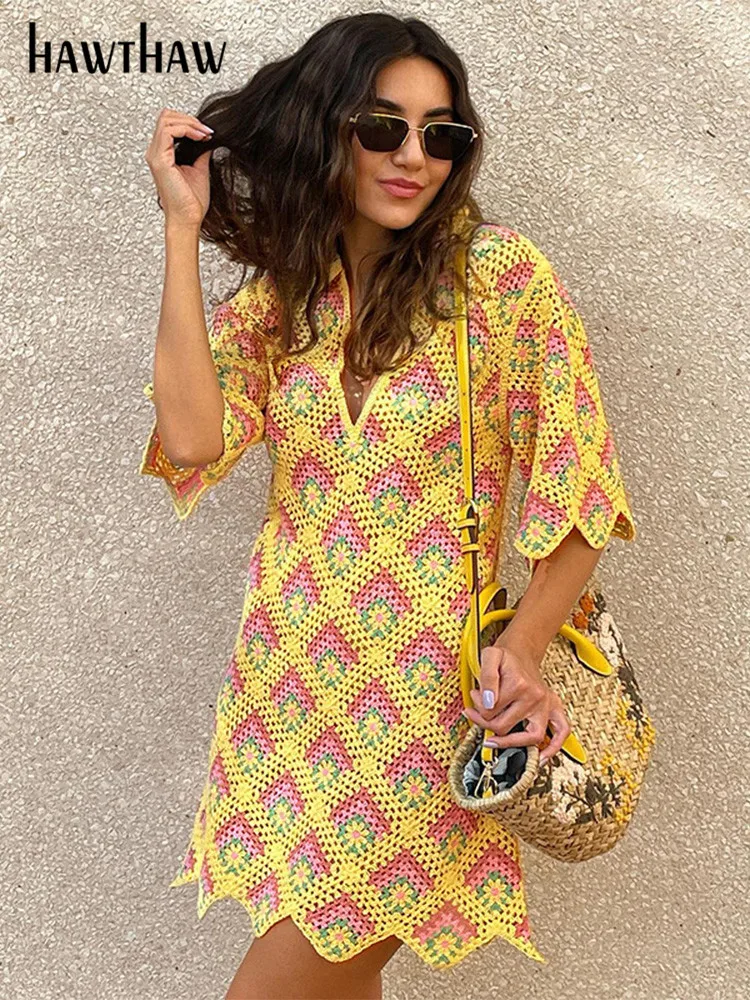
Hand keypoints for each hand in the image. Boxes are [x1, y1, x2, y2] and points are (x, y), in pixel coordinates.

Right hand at [144, 107, 214, 229]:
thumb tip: (208, 138)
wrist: (188, 219)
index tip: (208, 133)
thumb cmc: (191, 202)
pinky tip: (199, 138)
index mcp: (163, 154)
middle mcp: (156, 153)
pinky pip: (169, 131)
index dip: (189, 122)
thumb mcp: (199, 169)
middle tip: (206, 130)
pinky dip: (187, 129)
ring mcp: (156, 155)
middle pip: (166, 116)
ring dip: (189, 123)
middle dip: (189, 118)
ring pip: (166, 119)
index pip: (170, 124)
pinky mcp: (160, 160)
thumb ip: (200, 151)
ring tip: (205, 134)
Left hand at [461, 637, 571, 764]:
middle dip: (485, 722)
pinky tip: (540, 758)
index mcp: (519, 684)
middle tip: (477, 713)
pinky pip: (562, 732)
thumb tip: (487, 702)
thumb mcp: (489, 656)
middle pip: (505, 726)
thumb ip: (486, 677)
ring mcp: (547, 704)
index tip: (474, 699)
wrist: (521, 651)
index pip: (491, 710)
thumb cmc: (505, 656)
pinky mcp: (555, 709)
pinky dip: (553, 748)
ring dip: (509, 742)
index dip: (477, 708)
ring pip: (530, 736)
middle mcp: (536, 696)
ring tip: (493, 741)